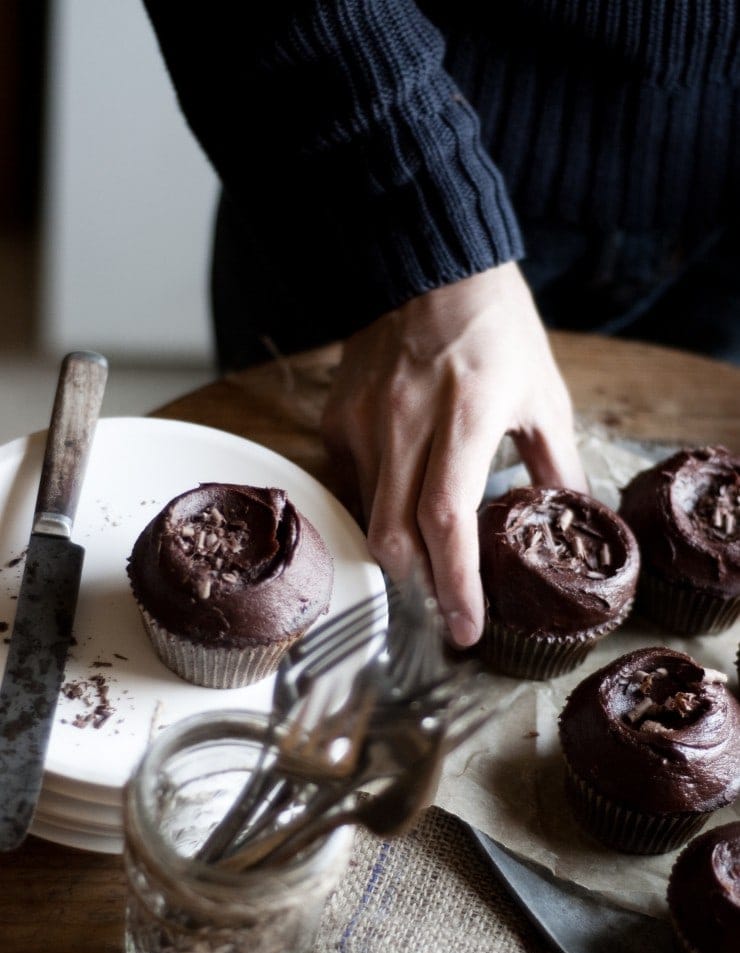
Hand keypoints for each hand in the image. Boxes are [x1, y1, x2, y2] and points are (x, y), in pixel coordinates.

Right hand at [320, 261, 587, 647]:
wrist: (429, 264)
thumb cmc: (496, 328)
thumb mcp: (544, 394)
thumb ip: (557, 463)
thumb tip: (574, 517)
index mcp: (467, 416)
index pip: (447, 522)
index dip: (456, 585)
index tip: (467, 628)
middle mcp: (405, 422)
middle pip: (393, 536)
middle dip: (418, 586)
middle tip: (447, 606)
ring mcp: (363, 420)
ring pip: (367, 517)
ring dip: (398, 551)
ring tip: (427, 557)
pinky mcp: (337, 417)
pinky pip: (350, 484)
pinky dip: (375, 507)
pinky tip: (399, 501)